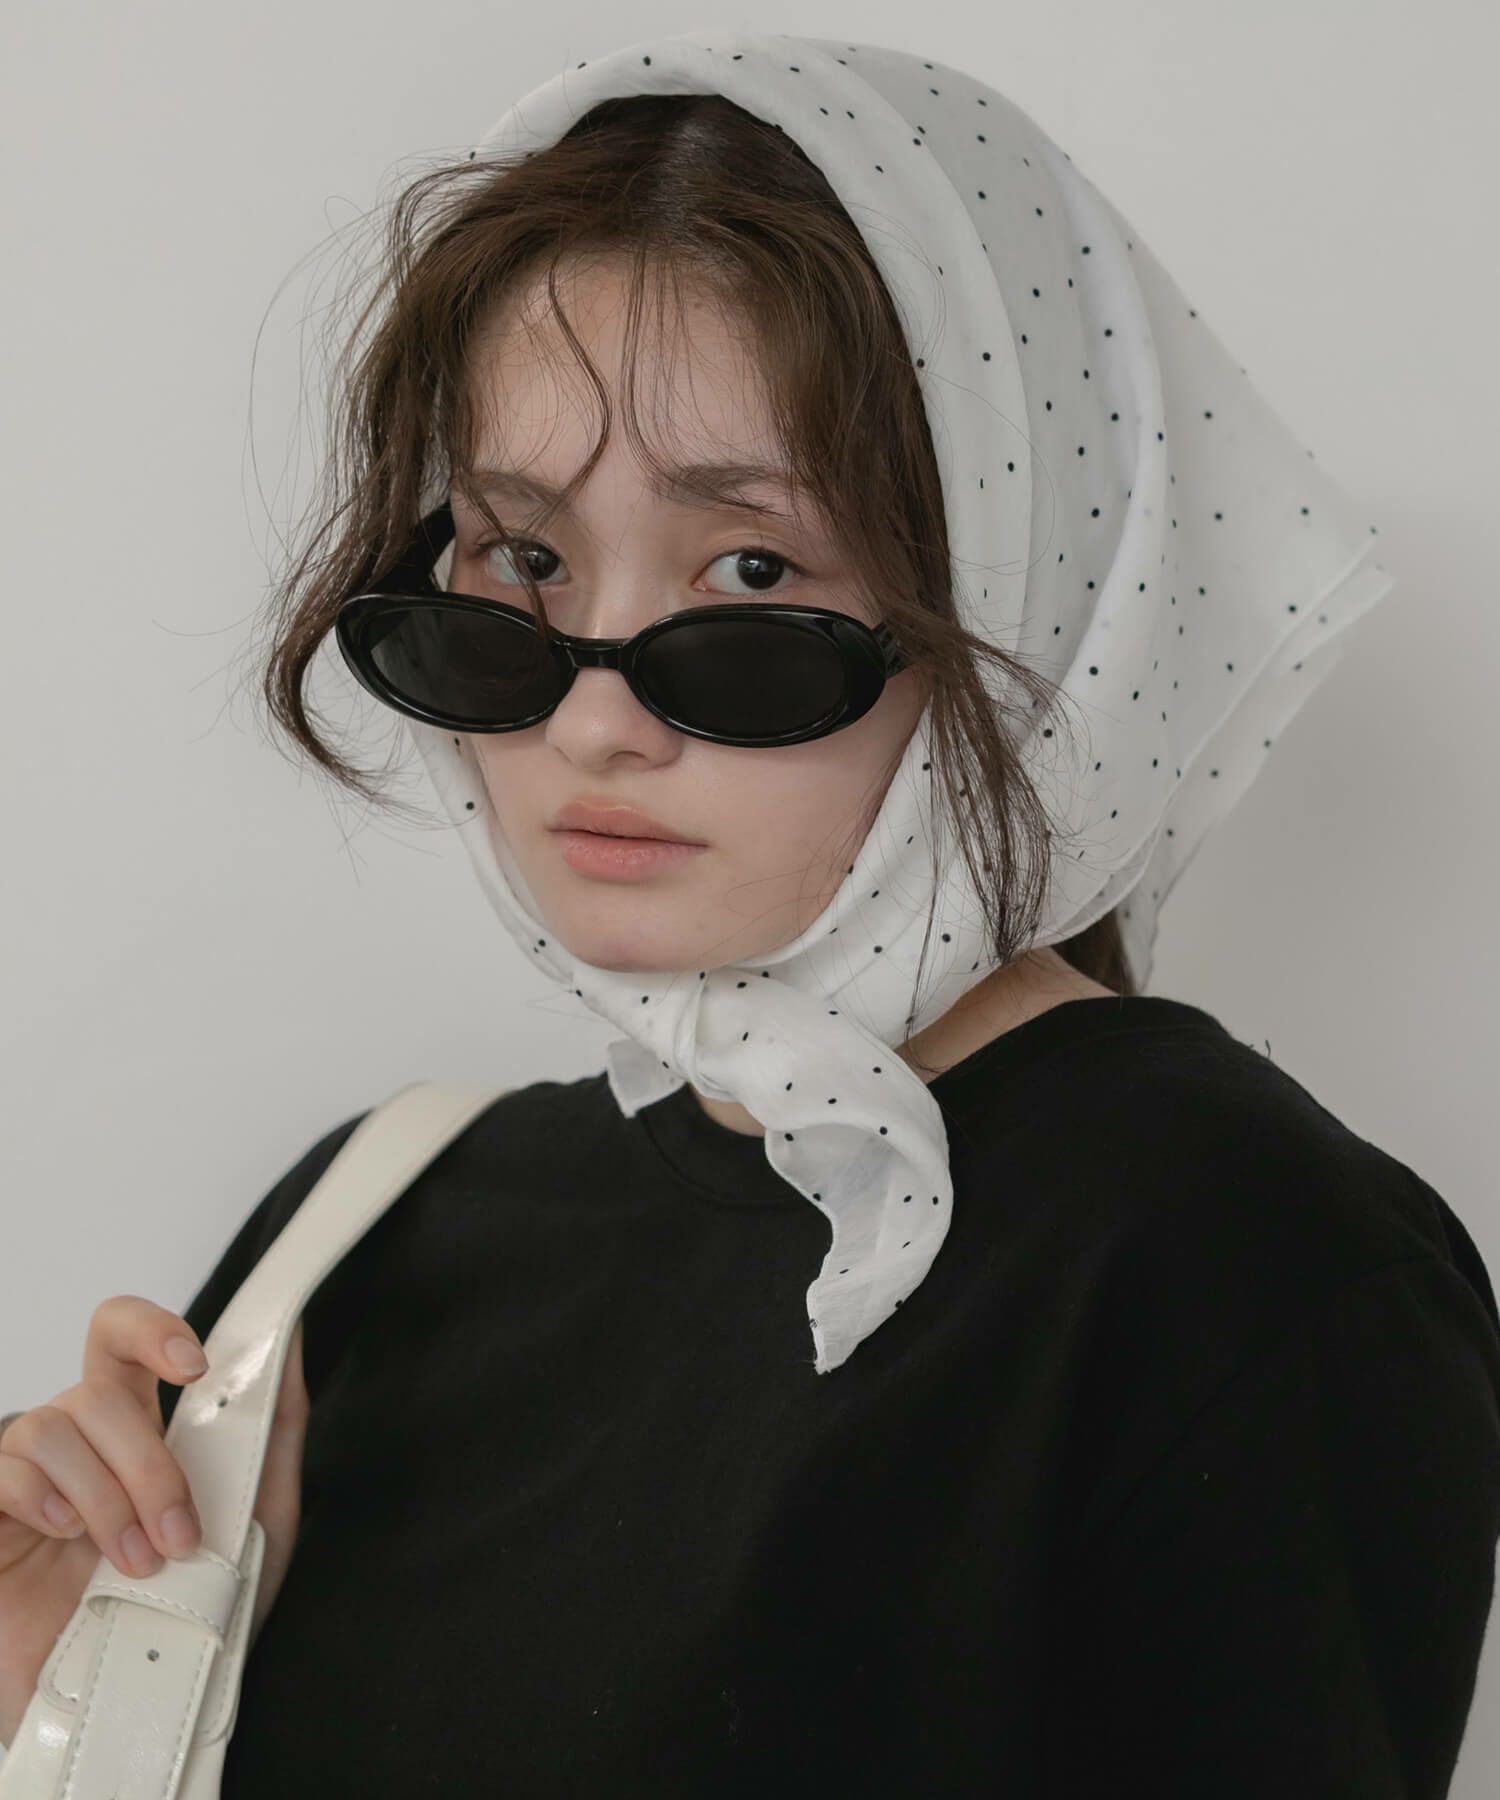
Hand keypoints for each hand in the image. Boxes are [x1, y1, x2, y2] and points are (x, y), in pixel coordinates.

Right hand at [0, 1295, 308, 1745]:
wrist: (136, 1714)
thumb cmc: (194, 1619)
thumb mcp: (258, 1518)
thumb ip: (274, 1424)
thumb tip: (287, 1336)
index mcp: (136, 1431)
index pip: (122, 1339)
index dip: (151, 1329)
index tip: (196, 1366)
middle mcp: (78, 1446)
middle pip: (98, 1387)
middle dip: (149, 1459)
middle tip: (180, 1532)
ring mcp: (27, 1482)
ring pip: (55, 1424)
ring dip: (109, 1495)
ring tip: (133, 1563)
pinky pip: (6, 1468)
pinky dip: (48, 1497)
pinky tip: (69, 1540)